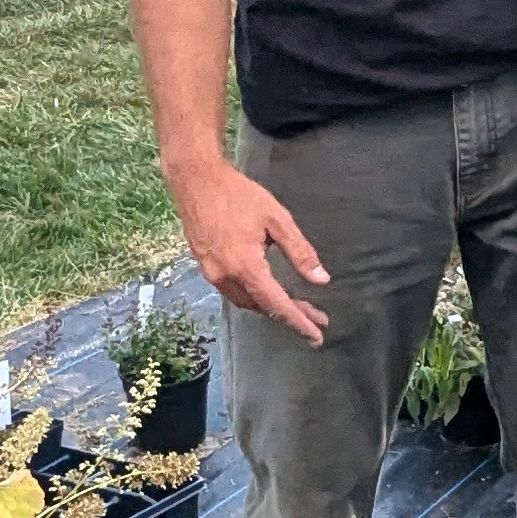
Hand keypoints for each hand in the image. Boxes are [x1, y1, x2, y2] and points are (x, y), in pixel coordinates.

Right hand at [169, 157, 329, 344]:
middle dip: (290, 315)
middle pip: (261, 306)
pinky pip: (233, 292)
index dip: (299, 322)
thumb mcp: (277, 219)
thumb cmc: (238, 194)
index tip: (317, 337)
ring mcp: (212, 274)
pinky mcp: (205, 267)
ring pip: (245, 302)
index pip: (276, 304)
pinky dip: (254, 297)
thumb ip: (300, 252)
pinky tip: (268, 290)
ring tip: (298, 307)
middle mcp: (225, 276)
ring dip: (271, 307)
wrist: (196, 180)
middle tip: (317, 320)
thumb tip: (321, 280)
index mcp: (245, 266)